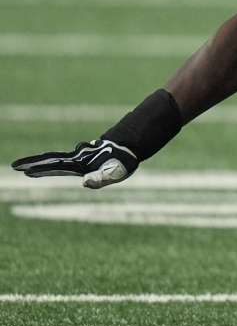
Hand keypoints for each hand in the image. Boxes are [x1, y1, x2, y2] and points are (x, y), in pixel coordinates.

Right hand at [11, 139, 138, 188]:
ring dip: (42, 162)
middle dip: (33, 163)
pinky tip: (52, 163)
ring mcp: (81, 155)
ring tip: (29, 167)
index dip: (41, 169)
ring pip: (57, 158)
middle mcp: (78, 157)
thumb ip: (100, 179)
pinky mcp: (86, 155)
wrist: (133, 142)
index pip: (56, 166)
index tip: (25, 172)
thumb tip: (84, 183)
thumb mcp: (115, 173)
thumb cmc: (124, 161)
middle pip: (51, 159)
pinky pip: (66, 158)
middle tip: (15, 166)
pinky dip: (55, 160)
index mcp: (81, 163)